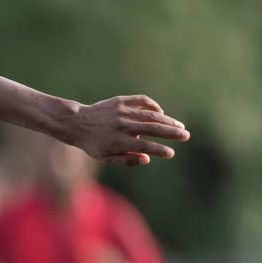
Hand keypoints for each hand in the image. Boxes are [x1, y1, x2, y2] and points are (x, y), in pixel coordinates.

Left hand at [61, 96, 189, 166]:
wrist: (76, 123)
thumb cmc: (93, 143)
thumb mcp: (104, 157)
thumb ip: (126, 160)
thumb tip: (147, 158)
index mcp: (118, 141)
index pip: (144, 146)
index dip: (159, 150)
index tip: (171, 153)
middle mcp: (122, 126)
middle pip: (153, 129)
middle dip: (172, 133)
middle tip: (186, 136)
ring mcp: (122, 112)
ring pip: (151, 115)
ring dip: (168, 120)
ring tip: (180, 126)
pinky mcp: (120, 101)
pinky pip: (142, 101)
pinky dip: (153, 105)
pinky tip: (161, 112)